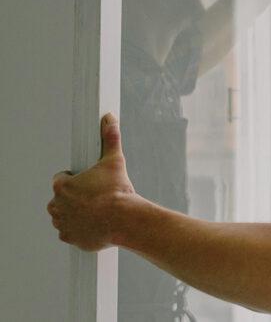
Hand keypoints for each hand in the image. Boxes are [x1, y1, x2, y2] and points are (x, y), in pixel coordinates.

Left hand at [47, 113, 136, 251]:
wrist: (125, 219)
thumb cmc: (118, 191)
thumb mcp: (115, 161)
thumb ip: (110, 139)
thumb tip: (110, 119)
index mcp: (62, 186)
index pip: (61, 179)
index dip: (76, 178)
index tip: (89, 181)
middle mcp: (57, 205)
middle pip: (62, 198)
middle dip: (75, 196)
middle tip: (96, 195)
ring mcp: (63, 223)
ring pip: (65, 215)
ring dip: (76, 212)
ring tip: (97, 209)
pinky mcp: (70, 238)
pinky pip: (71, 232)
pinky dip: (80, 229)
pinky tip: (95, 223)